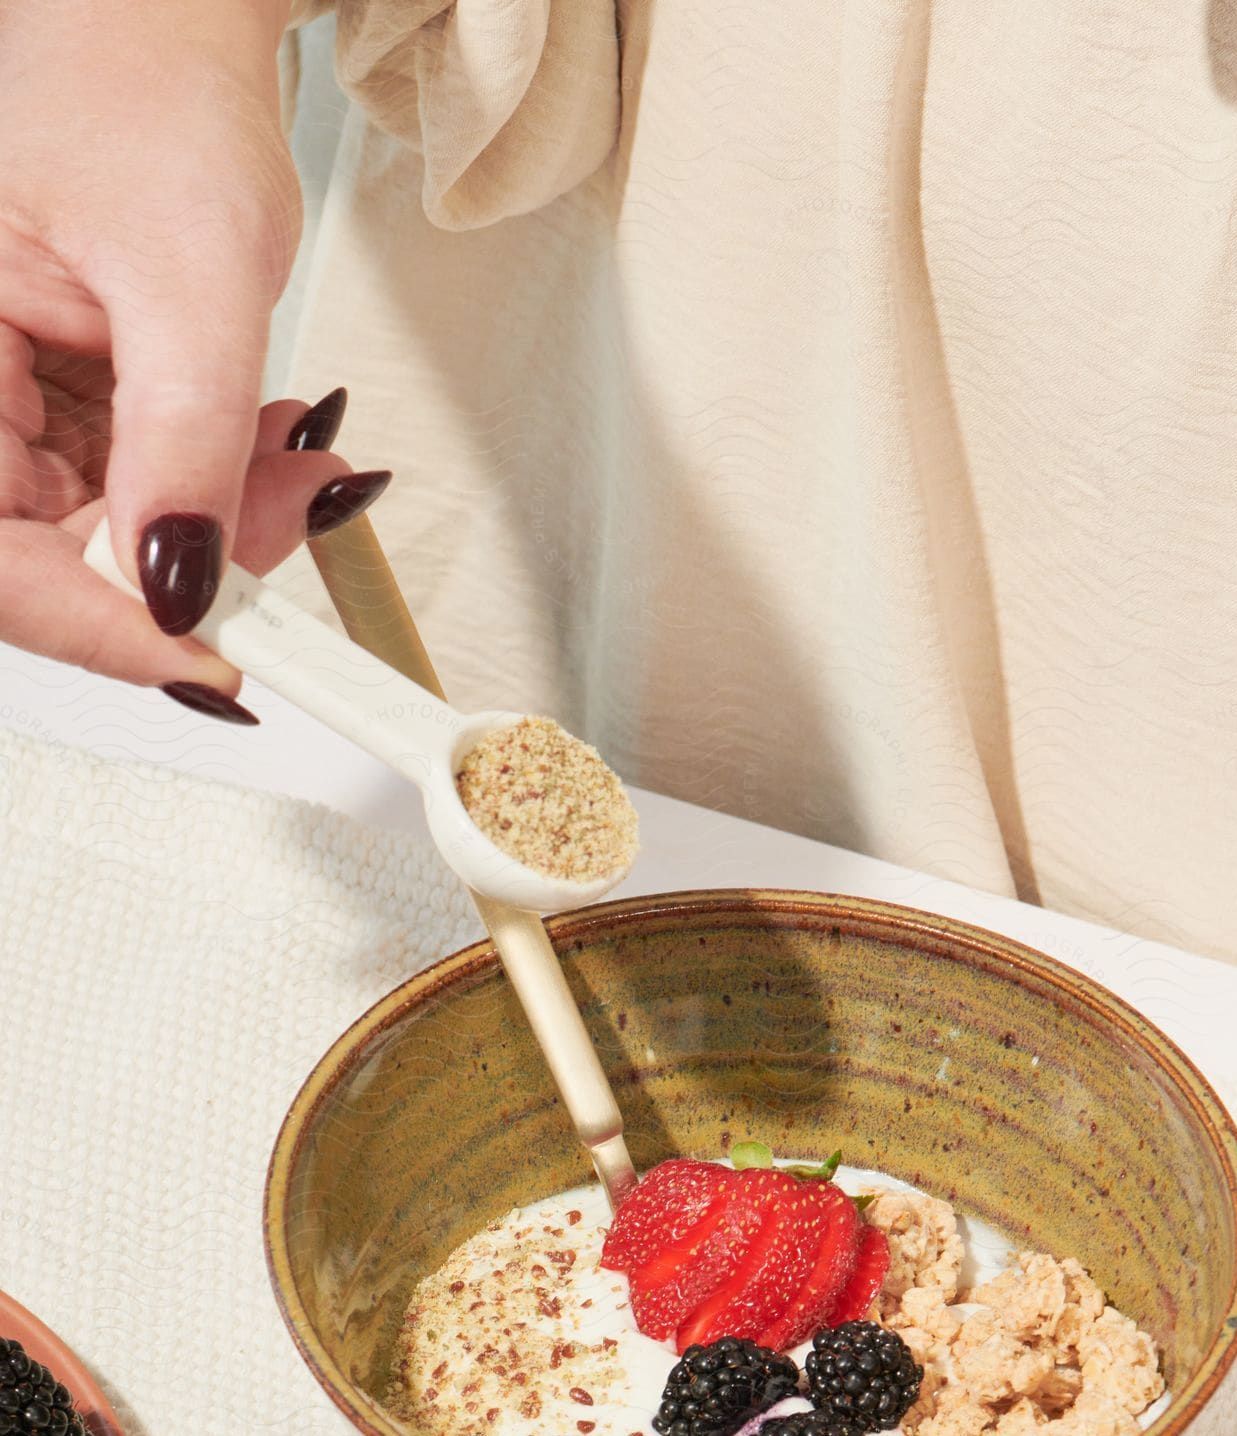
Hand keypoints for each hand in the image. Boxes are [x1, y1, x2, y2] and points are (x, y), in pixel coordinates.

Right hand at [0, 0, 387, 718]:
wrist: (164, 29)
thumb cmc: (142, 89)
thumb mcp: (189, 276)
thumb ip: (183, 439)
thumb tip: (179, 583)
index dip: (99, 629)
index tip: (208, 663)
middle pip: (55, 557)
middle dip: (193, 561)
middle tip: (293, 520)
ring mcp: (14, 406)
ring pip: (116, 534)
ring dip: (225, 521)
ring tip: (299, 458)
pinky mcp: (68, 406)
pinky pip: (145, 488)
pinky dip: (223, 483)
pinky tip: (270, 438)